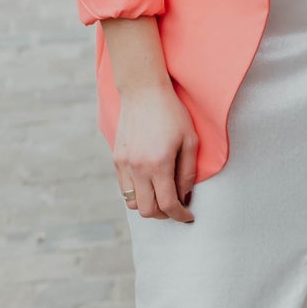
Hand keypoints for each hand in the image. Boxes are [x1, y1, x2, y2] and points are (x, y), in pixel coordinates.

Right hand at [113, 84, 198, 222]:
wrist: (143, 91)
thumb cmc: (171, 113)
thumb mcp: (190, 140)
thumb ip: (188, 172)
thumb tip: (184, 197)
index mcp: (159, 164)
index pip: (168, 204)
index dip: (180, 216)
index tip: (188, 216)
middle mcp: (138, 168)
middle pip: (147, 211)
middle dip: (164, 215)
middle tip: (175, 208)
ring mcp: (124, 165)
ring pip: (132, 203)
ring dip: (148, 206)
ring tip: (161, 196)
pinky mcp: (116, 159)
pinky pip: (124, 189)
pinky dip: (136, 193)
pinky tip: (149, 184)